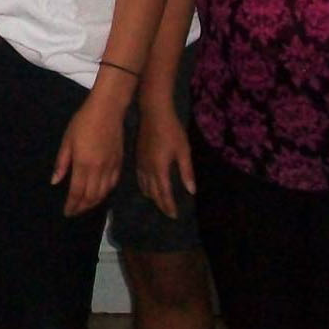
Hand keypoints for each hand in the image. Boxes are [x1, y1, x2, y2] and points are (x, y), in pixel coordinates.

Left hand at [53, 93, 125, 215]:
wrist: (107, 110)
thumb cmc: (83, 122)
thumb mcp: (67, 140)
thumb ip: (62, 163)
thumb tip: (55, 182)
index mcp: (83, 164)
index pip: (77, 192)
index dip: (72, 205)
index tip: (66, 212)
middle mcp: (98, 170)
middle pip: (91, 197)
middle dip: (82, 207)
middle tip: (74, 212)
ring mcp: (111, 167)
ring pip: (103, 193)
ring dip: (93, 203)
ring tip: (85, 206)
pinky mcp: (119, 163)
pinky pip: (113, 184)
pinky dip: (105, 193)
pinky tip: (100, 194)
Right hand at [135, 99, 194, 218]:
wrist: (153, 112)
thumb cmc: (172, 130)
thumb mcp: (183, 151)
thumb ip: (186, 171)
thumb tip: (191, 191)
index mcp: (159, 169)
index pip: (164, 193)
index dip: (169, 206)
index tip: (175, 216)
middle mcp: (147, 169)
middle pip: (153, 193)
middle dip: (161, 204)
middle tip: (169, 213)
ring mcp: (140, 163)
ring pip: (144, 187)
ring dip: (153, 197)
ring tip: (160, 203)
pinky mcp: (137, 158)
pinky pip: (140, 179)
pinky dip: (145, 187)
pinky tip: (149, 187)